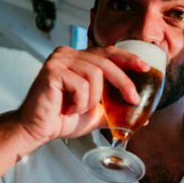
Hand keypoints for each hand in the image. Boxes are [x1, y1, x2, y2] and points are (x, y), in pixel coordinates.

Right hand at [15, 45, 147, 144]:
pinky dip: (80, 102)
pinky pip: (80, 85)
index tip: (145, 67)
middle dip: (123, 83)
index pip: (108, 52)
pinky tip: (67, 108)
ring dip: (92, 99)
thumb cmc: (62, 119)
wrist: (38, 130)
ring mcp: (59, 60)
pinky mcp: (52, 70)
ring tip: (78, 108)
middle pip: (106, 63)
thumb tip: (140, 118)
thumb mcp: (96, 113)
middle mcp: (68, 54)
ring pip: (95, 75)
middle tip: (132, 100)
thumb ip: (115, 110)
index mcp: (78, 59)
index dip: (128, 58)